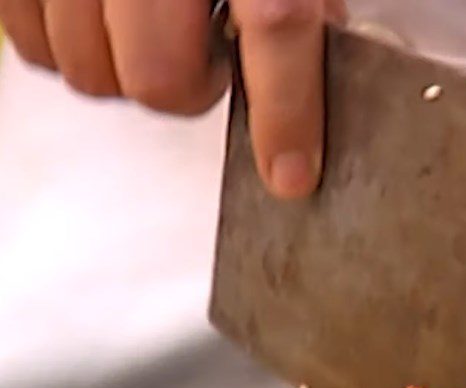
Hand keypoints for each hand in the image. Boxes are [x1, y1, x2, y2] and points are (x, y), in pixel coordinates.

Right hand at [0, 0, 345, 198]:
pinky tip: (99, 14)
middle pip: (159, 77)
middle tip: (204, 55)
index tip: (290, 173)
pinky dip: (69, 45)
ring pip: (91, 72)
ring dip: (128, 68)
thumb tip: (315, 54)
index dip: (287, 112)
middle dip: (188, 87)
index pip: (275, 23)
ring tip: (148, 21)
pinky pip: (31, 43)